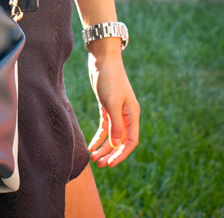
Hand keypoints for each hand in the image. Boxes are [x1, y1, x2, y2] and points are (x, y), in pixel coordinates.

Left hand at [87, 47, 139, 167]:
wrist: (102, 58)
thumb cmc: (109, 79)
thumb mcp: (112, 103)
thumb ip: (116, 125)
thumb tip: (118, 144)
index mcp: (132, 114)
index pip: (130, 141)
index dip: (121, 154)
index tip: (110, 164)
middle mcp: (126, 114)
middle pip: (120, 140)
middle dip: (111, 153)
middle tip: (99, 165)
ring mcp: (116, 110)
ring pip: (111, 135)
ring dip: (103, 147)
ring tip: (93, 159)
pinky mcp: (106, 106)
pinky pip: (105, 127)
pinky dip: (99, 137)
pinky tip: (91, 146)